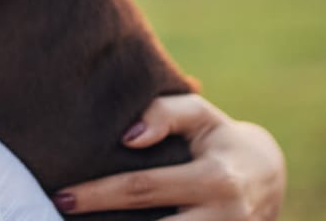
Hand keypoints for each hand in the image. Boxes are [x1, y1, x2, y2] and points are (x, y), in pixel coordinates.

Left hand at [53, 94, 284, 219]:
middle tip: (58, 217)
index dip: (98, 195)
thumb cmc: (218, 139)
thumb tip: (127, 138)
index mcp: (215, 179)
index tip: (62, 196)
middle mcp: (222, 217)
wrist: (267, 177)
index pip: (143, 189)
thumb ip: (164, 114)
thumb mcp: (200, 115)